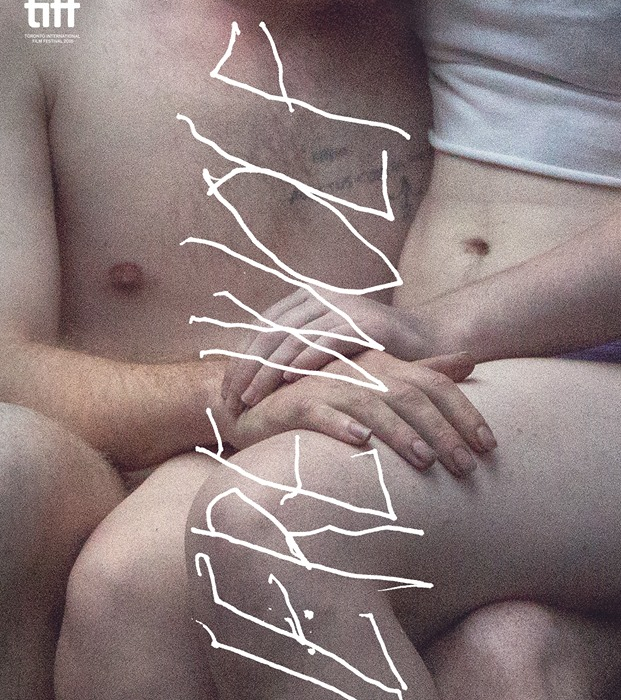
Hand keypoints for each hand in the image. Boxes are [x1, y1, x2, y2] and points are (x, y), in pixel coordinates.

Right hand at [220, 349, 495, 476]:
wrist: (261, 404)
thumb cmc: (327, 400)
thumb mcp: (379, 385)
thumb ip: (421, 374)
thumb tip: (469, 361)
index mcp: (382, 367)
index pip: (433, 385)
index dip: (464, 412)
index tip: (490, 446)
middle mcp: (358, 372)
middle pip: (409, 396)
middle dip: (442, 431)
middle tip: (467, 467)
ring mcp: (325, 385)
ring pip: (369, 405)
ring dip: (399, 432)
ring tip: (424, 461)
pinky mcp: (294, 403)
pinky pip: (319, 413)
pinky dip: (340, 426)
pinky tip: (360, 444)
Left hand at [222, 288, 427, 414]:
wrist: (429, 340)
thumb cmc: (374, 352)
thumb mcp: (329, 346)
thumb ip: (298, 350)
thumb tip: (256, 377)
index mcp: (306, 299)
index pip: (260, 329)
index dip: (240, 360)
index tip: (226, 392)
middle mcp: (320, 297)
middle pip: (269, 334)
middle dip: (246, 369)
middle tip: (231, 401)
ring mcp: (343, 308)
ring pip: (292, 340)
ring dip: (267, 371)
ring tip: (251, 399)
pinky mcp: (365, 324)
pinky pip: (326, 343)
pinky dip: (304, 362)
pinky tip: (288, 382)